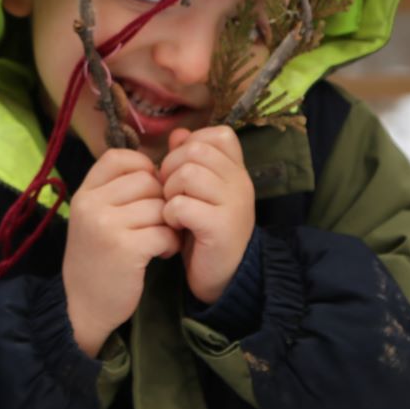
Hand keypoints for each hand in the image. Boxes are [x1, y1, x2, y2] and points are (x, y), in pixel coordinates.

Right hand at [62, 149, 180, 356]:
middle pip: (146, 180)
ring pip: (159, 207)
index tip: (147, 192)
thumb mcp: (93, 217)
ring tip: (160, 239)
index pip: (118, 157)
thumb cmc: (96, 258)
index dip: (142, 168)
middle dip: (161, 200)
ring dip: (168, 224)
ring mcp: (106, 226)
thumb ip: (116, 192)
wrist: (83, 306)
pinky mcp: (126, 249)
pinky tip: (161, 253)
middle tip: (158, 221)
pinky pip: (165, 232)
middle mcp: (91, 204)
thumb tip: (158, 169)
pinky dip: (170, 244)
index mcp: (84, 193)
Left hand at [159, 126, 254, 303]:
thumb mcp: (199, 190)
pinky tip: (174, 225)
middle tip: (169, 191)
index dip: (192, 145)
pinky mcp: (220, 228)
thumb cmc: (205, 228)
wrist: (223, 275)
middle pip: (197, 150)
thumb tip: (179, 133)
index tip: (181, 168)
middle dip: (172, 167)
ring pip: (188, 173)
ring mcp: (233, 204)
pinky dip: (170, 213)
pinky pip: (183, 204)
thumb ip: (190, 160)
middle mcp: (240, 182)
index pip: (219, 135)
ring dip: (170, 190)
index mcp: (236, 170)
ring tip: (172, 208)